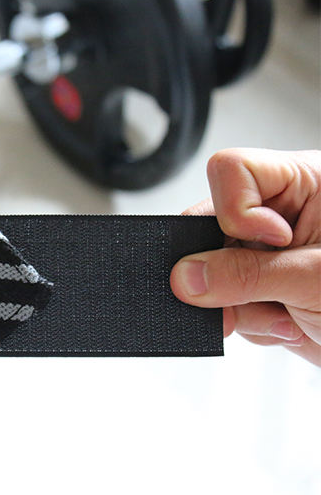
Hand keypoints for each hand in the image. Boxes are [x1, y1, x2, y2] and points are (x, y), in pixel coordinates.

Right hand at [170, 148, 320, 365]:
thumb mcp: (316, 279)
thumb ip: (246, 275)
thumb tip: (186, 276)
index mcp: (306, 183)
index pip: (232, 170)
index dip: (234, 207)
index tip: (269, 241)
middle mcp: (282, 211)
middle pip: (211, 222)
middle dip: (226, 268)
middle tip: (248, 295)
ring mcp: (269, 250)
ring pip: (210, 267)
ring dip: (240, 304)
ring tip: (285, 316)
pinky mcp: (262, 284)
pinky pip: (223, 298)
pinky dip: (249, 321)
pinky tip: (286, 324)